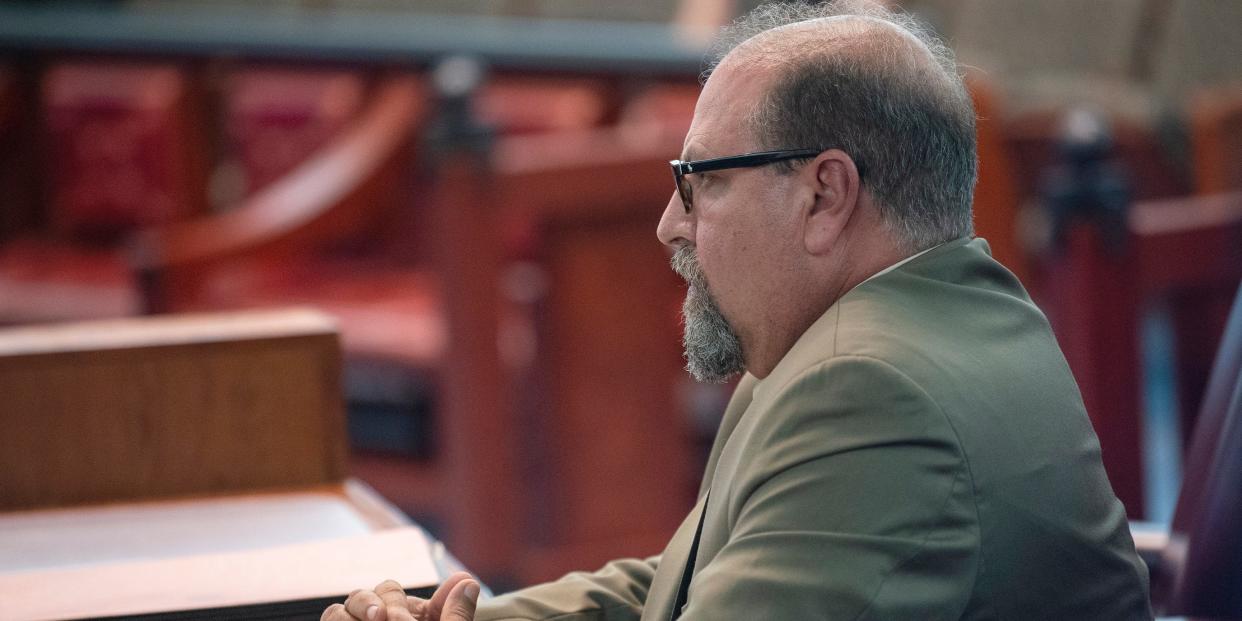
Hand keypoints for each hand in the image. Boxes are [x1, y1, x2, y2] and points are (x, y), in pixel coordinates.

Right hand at [321, 572, 479, 620]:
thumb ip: (454, 616)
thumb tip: (467, 579)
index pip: (395, 594)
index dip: (399, 602)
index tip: (404, 619)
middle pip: (365, 594)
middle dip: (376, 603)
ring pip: (339, 608)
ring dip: (355, 611)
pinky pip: (330, 618)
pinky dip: (338, 620)